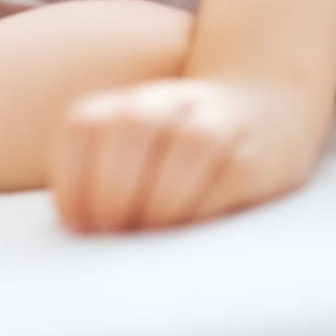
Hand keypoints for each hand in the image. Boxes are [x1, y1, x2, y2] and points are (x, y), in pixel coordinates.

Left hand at [48, 75, 328, 233]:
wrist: (263, 109)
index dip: (72, 180)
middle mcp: (169, 102)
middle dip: (114, 191)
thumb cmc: (178, 151)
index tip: (77, 224)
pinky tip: (186, 228)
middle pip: (133, 128)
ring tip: (149, 233)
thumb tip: (77, 229)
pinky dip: (200, 210)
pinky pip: (227, 180)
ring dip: (160, 202)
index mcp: (126, 102)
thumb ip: (101, 177)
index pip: (84, 125)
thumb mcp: (134, 149)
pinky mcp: (254, 157)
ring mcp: (217, 122)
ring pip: (187, 147)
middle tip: (113, 232)